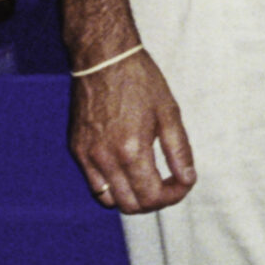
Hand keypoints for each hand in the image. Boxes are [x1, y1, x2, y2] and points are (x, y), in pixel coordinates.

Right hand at [70, 48, 195, 213]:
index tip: (184, 183)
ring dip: (132, 199)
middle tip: (170, 185)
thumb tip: (188, 179)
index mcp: (131, 150)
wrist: (104, 59)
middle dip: (155, 201)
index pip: (152, 196)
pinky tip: (128, 171)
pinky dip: (112, 188)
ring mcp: (86, 156)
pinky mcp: (76, 149)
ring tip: (150, 182)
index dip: (173, 196)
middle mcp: (105, 159)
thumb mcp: (169, 113)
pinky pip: (93, 184)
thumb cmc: (140, 81)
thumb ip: (179, 151)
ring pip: (109, 200)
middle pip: (130, 205)